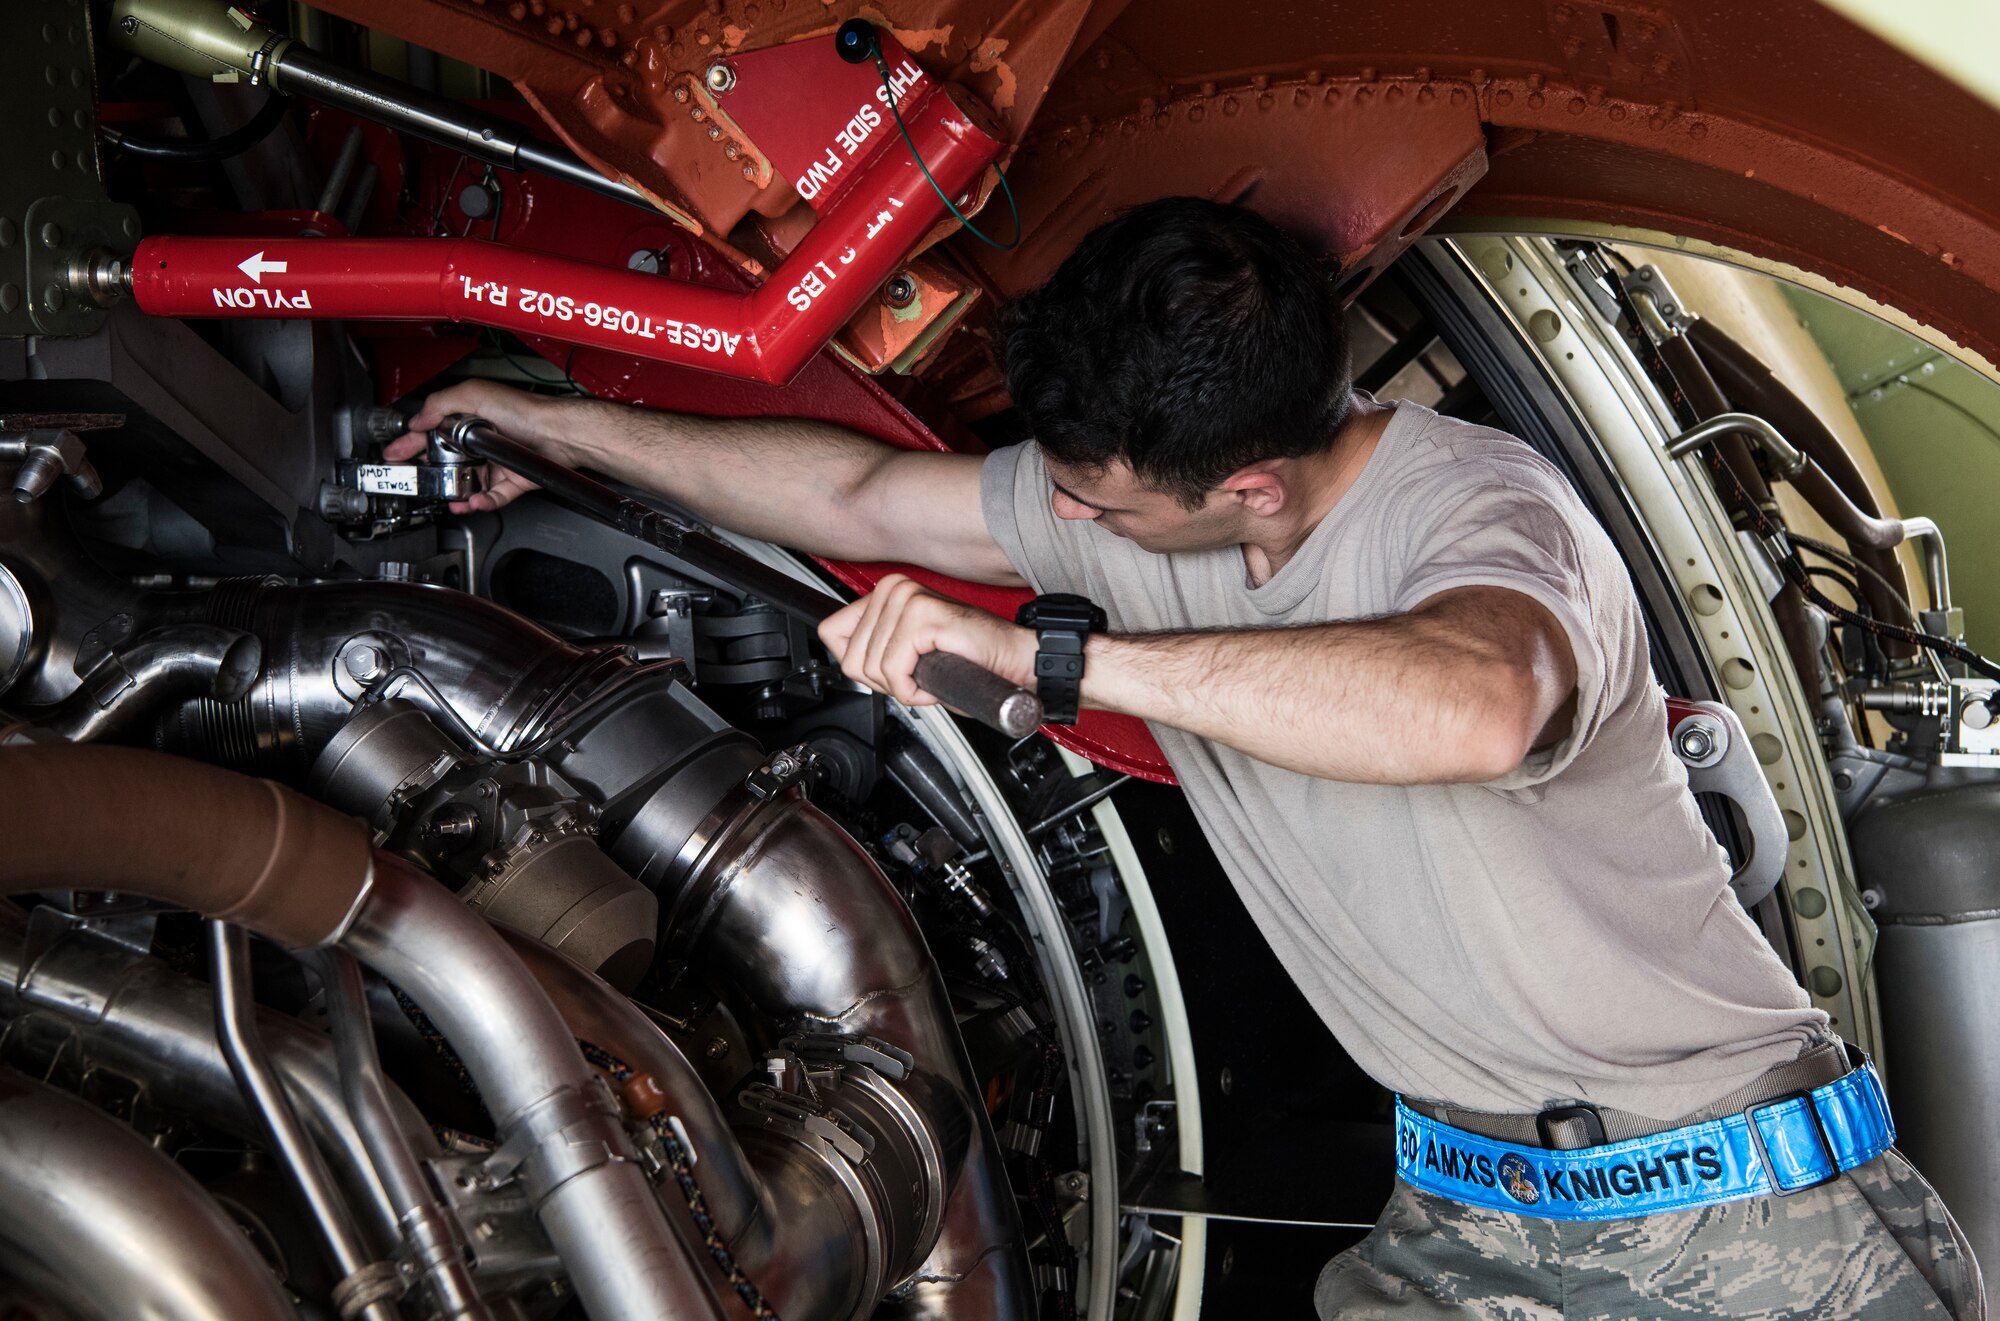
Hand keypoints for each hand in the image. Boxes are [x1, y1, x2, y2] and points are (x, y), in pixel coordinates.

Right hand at [382, 380, 577, 513]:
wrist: (558, 432)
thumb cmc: (524, 410)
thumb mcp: (473, 394)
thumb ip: (440, 405)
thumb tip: (418, 419)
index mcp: (468, 418)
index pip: (430, 432)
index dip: (410, 443)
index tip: (393, 454)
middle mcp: (481, 441)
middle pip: (446, 461)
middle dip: (427, 472)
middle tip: (412, 480)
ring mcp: (496, 462)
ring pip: (467, 482)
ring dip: (453, 492)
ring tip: (443, 495)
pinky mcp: (512, 480)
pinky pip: (491, 496)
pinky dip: (480, 502)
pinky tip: (470, 502)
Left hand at [819, 574, 1037, 708]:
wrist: (1012, 662)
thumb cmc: (966, 660)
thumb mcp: (904, 652)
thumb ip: (873, 647)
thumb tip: (844, 656)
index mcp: (886, 592)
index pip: (832, 633)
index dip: (861, 666)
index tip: (892, 670)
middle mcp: (894, 589)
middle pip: (851, 658)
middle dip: (884, 682)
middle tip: (918, 677)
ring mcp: (908, 600)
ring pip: (871, 669)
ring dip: (903, 688)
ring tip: (931, 677)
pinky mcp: (923, 617)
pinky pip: (895, 672)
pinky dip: (915, 691)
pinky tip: (935, 683)